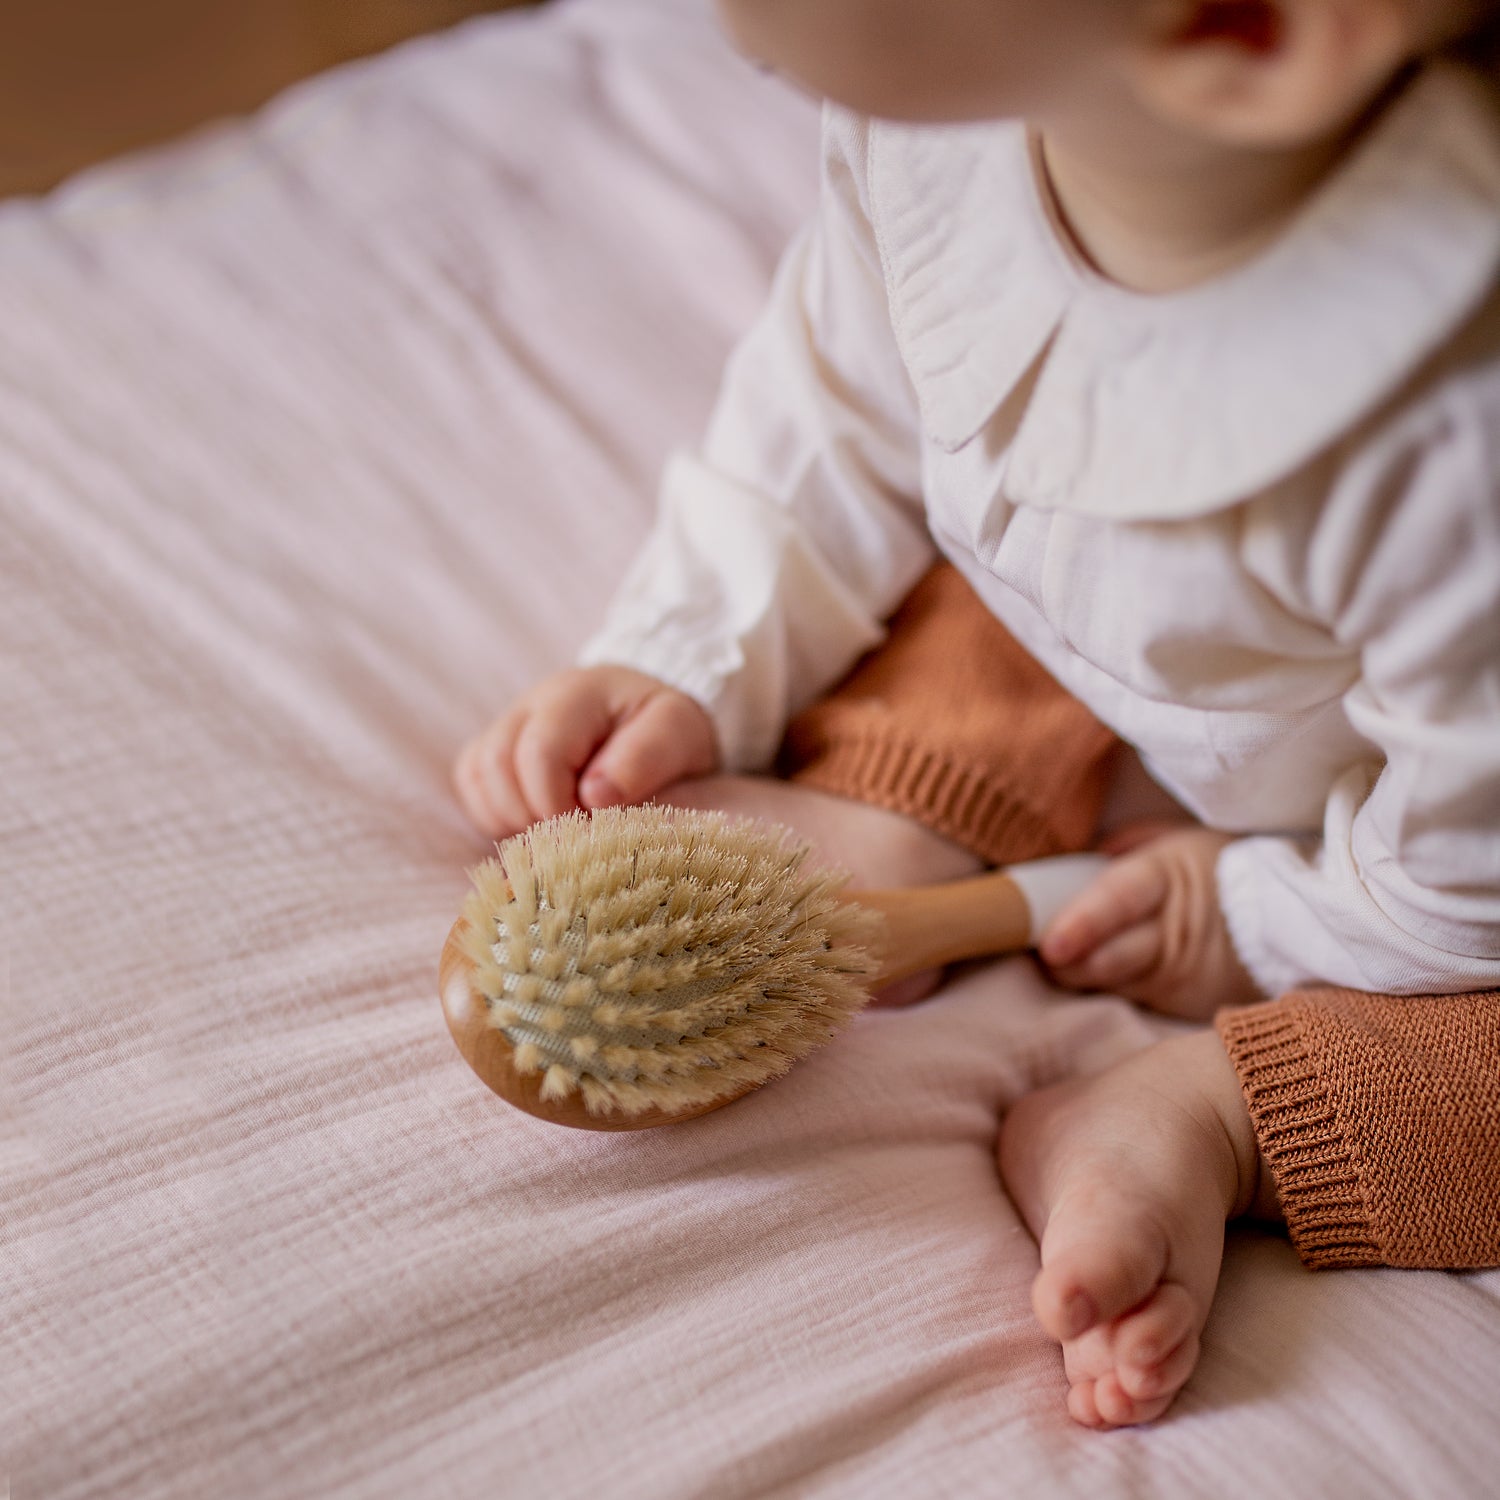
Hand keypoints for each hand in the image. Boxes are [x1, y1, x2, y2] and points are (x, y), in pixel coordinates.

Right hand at [452, 664, 718, 839]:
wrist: (652, 716)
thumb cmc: (666, 728)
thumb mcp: (678, 733)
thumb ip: (646, 758)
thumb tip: (595, 796)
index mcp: (577, 694)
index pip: (540, 752)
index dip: (556, 804)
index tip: (588, 830)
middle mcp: (532, 703)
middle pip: (497, 763)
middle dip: (532, 813)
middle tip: (571, 837)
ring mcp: (508, 723)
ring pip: (476, 774)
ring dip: (510, 816)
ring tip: (556, 830)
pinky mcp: (494, 746)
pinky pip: (470, 782)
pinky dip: (494, 812)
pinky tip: (535, 821)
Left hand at [1036, 825, 1262, 1019]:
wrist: (1293, 914)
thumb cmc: (1220, 869)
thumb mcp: (1179, 841)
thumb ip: (1125, 848)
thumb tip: (1076, 863)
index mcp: (1169, 877)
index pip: (1121, 901)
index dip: (1083, 923)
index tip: (1050, 945)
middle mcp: (1176, 932)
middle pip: (1109, 957)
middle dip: (1064, 961)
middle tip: (1034, 951)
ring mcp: (1183, 975)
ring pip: (1114, 985)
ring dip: (1078, 976)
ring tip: (1058, 959)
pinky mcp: (1187, 1005)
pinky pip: (1132, 999)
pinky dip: (1109, 988)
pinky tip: (1098, 971)